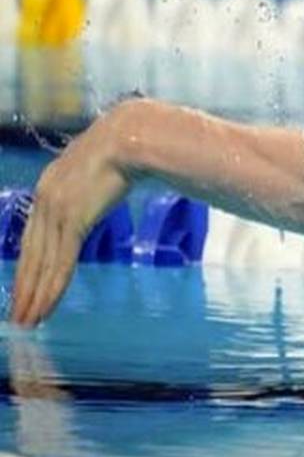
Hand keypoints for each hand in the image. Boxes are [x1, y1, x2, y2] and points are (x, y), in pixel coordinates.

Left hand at [9, 104, 136, 326]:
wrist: (132, 136)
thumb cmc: (126, 146)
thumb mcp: (100, 166)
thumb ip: (94, 183)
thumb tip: (103, 187)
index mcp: (49, 189)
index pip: (34, 237)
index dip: (28, 266)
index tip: (25, 288)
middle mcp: (45, 202)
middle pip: (31, 254)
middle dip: (24, 288)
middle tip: (19, 316)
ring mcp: (58, 211)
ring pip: (42, 264)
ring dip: (34, 296)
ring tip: (28, 320)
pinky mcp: (74, 220)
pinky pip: (61, 262)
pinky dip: (52, 287)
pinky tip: (45, 306)